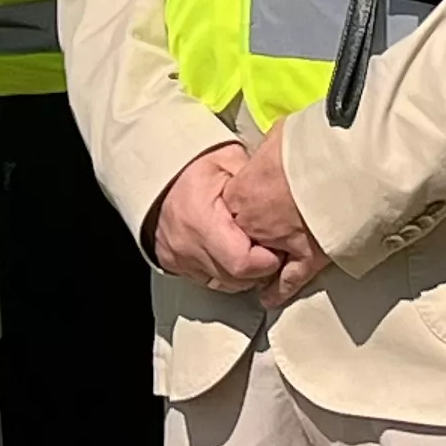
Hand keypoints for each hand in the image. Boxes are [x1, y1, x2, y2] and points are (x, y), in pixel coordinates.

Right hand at [144, 142, 311, 303]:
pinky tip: (229, 251)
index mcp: (202, 220)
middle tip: (268, 247)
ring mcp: (177, 258)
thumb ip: (257, 182)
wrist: (158, 173)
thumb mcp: (229, 161)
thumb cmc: (194, 166)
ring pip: (223, 285)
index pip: (243, 263)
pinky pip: (207, 280)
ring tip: (249, 247)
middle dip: (258, 269)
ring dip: (242, 274)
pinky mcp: (172, 264)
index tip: (276, 247)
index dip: (267, 260)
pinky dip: (223, 272)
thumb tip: (287, 197)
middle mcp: (186, 245)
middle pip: (235, 279)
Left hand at [224, 120, 333, 300]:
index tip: (248, 203)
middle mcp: (255, 222)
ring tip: (259, 269)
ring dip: (261, 263)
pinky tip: (271, 296)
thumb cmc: (312, 145)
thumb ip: (270, 149)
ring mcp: (281, 242)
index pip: (230, 206)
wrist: (344, 165)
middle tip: (257, 230)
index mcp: (243, 192)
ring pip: (261, 261)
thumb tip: (275, 147)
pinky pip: (289, 280)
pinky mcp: (310, 257)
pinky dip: (280, 290)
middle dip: (249, 233)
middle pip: (244, 235)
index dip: (241, 205)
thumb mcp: (279, 136)